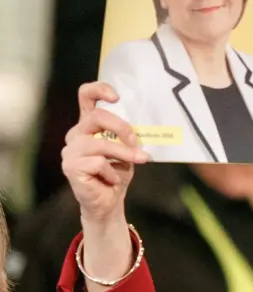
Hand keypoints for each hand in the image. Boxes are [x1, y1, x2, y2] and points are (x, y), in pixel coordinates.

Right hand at [62, 82, 148, 224]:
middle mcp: (76, 134)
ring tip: (138, 160)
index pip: (86, 96)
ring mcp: (71, 150)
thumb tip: (142, 128)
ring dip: (124, 153)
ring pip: (101, 144)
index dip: (99, 89)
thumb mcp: (127, 149)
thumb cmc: (117, 173)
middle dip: (122, 128)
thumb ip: (128, 136)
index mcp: (89, 125)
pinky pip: (98, 163)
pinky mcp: (71, 166)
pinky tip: (112, 179)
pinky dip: (112, 172)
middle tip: (137, 141)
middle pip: (96, 116)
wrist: (108, 202)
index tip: (116, 97)